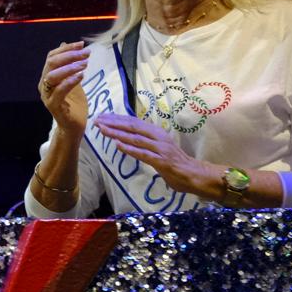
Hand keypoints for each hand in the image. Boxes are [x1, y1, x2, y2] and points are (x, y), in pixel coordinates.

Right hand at [39, 41, 89, 138]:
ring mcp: (47, 95)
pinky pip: (59, 91)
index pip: (51, 57)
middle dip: (69, 56)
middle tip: (86, 54)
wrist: (74, 126)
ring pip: (52, 76)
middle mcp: (43, 85)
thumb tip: (65, 44)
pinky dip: (70, 81)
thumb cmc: (73, 104)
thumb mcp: (72, 80)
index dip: (66, 49)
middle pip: (51, 63)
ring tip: (85, 64)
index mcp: (47, 77)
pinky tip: (81, 76)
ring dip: (69, 67)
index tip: (82, 45)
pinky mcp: (53, 106)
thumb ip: (68, 65)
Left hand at [92, 112, 213, 195]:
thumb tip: (128, 138)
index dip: (117, 119)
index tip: (102, 116)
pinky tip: (116, 144)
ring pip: (135, 138)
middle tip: (97, 120)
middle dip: (113, 123)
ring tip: (102, 129)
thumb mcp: (158, 148)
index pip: (134, 122)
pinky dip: (129, 148)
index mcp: (157, 132)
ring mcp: (160, 148)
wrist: (195, 174)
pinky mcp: (161, 161)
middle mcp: (158, 137)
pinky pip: (142, 153)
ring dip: (117, 133)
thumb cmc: (175, 162)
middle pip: (132, 126)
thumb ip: (146, 142)